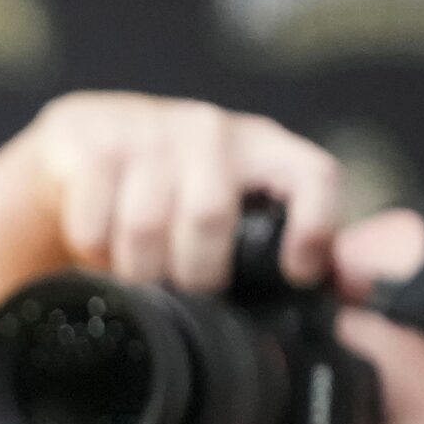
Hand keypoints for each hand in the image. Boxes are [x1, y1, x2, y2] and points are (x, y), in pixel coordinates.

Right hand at [8, 92, 344, 290]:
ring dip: (137, 269)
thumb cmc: (169, 191)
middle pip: (209, 216)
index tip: (297, 272)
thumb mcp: (227, 207)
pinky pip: (94, 220)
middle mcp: (211, 130)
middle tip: (182, 294)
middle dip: (192, 273)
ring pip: (145, 225)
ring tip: (137, 277)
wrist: (83, 143)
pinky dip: (94, 250)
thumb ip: (276, 243)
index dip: (313, 226)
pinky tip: (100, 248)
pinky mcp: (91, 140)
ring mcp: (148, 129)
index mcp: (263, 148)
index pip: (312, 176)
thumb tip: (340, 294)